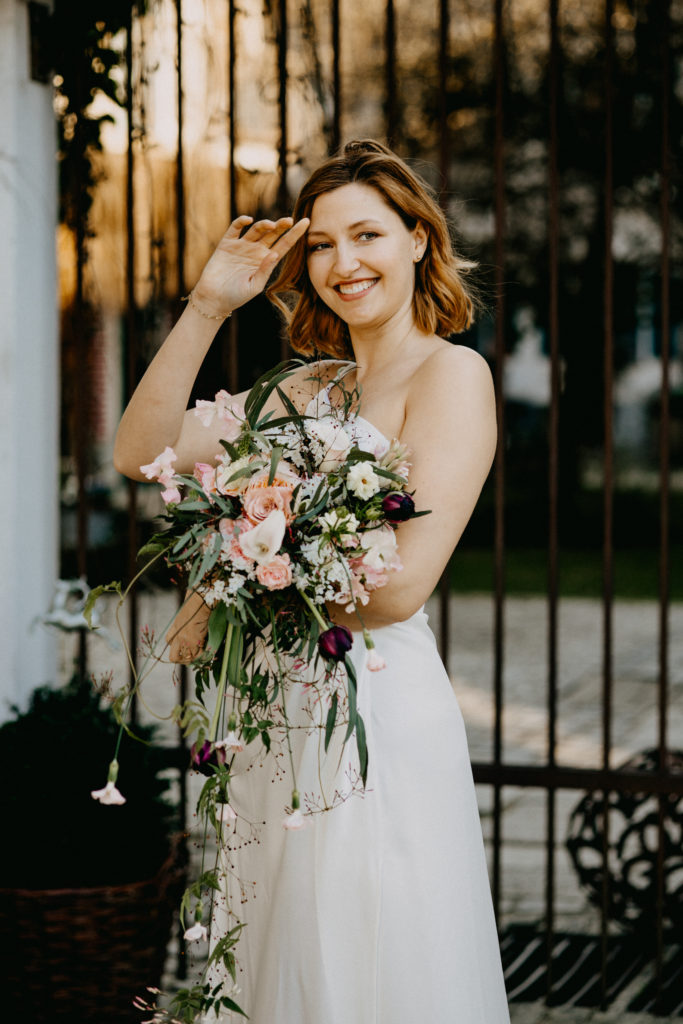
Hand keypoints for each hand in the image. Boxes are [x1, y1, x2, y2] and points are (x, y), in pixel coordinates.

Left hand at [166, 590, 210, 662]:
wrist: (200, 602)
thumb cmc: (194, 605)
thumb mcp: (184, 617)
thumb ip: (184, 628)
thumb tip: (192, 637)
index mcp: (173, 631)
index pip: (170, 644)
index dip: (178, 648)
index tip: (186, 648)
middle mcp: (177, 637)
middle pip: (174, 657)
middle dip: (183, 660)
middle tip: (192, 657)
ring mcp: (185, 641)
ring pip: (188, 658)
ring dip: (195, 658)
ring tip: (202, 653)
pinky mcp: (194, 641)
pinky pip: (198, 655)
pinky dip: (203, 655)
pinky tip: (206, 649)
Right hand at [191, 215, 309, 316]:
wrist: (214, 298)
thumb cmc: (236, 296)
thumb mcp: (254, 286)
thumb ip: (265, 271)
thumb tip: (274, 254)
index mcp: (266, 261)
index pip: (284, 244)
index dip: (295, 234)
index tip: (307, 221)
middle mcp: (256, 250)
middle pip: (272, 234)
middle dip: (281, 226)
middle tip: (289, 220)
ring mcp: (242, 245)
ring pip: (257, 229)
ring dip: (264, 224)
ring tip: (270, 225)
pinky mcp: (227, 243)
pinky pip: (235, 228)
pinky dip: (241, 222)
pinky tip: (248, 220)